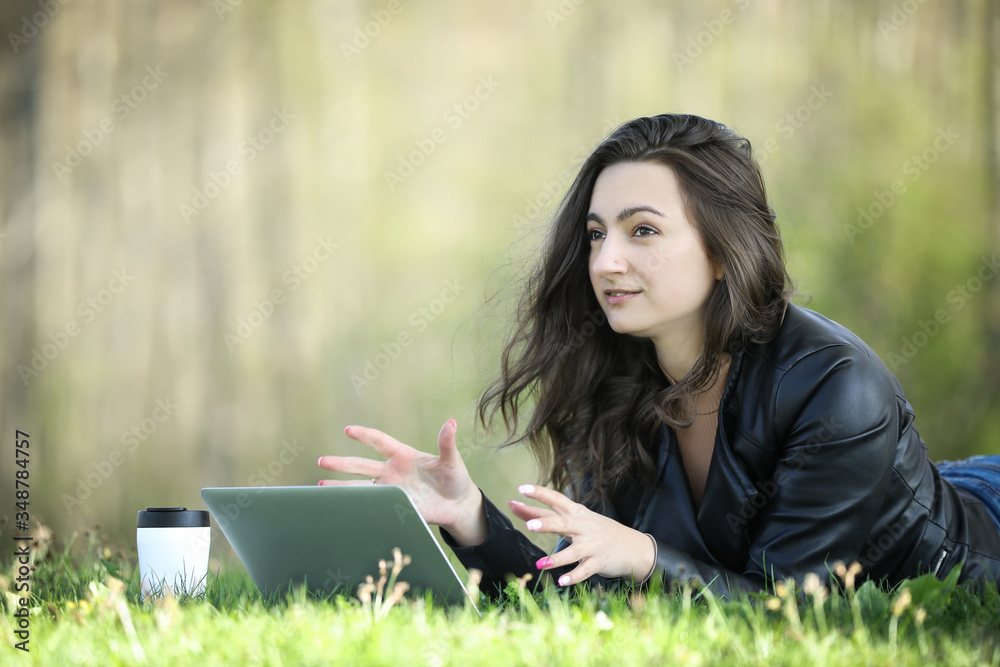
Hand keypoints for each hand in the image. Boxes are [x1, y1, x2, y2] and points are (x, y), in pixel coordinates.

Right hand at [317, 419, 486, 545]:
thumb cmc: (456, 479)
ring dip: (341, 488)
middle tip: (322, 461)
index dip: (364, 436)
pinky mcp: (395, 507)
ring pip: (361, 488)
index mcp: (403, 456)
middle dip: (341, 463)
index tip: (348, 430)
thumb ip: (447, 444)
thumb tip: (451, 423)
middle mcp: (392, 472)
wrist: (458, 505)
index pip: (379, 442)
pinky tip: (341, 509)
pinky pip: (373, 507)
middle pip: (362, 466)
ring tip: (320, 488)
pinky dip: (357, 508)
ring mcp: (392, 490)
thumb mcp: (452, 460)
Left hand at [510, 484, 654, 585]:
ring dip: (557, 559)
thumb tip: (517, 507)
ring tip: (540, 564)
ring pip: (573, 551)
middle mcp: (585, 527)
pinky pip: (585, 571)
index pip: (557, 499)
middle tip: (529, 526)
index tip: (521, 489)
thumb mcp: (577, 520)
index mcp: (578, 513)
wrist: (634, 548)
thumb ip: (547, 516)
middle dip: (547, 524)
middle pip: (564, 523)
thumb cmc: (599, 532)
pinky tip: (562, 581)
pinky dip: (573, 577)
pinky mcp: (600, 562)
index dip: (540, 493)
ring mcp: (593, 545)